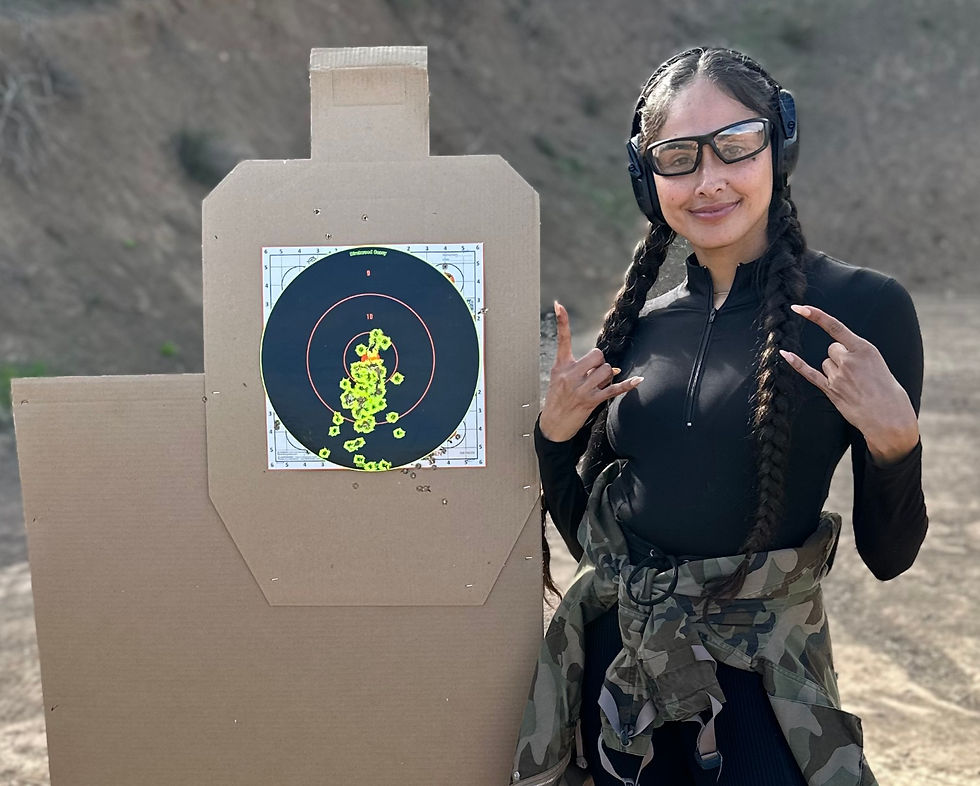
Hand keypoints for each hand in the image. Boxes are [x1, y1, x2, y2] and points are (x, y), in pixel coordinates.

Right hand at [539, 301, 643, 442]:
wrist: (552, 426)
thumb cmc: (557, 401)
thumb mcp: (560, 380)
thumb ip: (581, 369)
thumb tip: (612, 369)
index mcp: (560, 366)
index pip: (561, 340)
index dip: (561, 322)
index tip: (559, 305)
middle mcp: (569, 375)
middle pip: (597, 355)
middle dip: (600, 362)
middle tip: (594, 373)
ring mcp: (580, 388)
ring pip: (606, 370)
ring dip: (607, 377)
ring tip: (596, 386)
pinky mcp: (590, 401)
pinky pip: (613, 389)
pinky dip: (627, 385)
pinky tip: (638, 381)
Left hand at [779, 304, 918, 464]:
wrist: (889, 416)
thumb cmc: (887, 390)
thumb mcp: (877, 363)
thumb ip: (857, 354)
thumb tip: (837, 351)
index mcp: (864, 348)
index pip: (835, 326)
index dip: (816, 316)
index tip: (799, 308)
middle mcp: (849, 359)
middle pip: (832, 349)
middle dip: (840, 357)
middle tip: (857, 373)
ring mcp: (838, 375)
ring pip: (825, 363)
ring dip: (834, 371)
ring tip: (852, 385)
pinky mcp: (830, 390)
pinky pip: (808, 373)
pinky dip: (796, 363)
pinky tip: (785, 354)